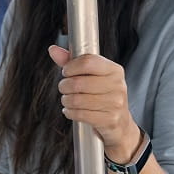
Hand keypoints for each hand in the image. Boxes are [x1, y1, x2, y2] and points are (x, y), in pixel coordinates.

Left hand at [48, 45, 141, 163]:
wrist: (120, 123)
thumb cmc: (102, 95)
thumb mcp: (91, 76)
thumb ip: (71, 62)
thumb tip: (53, 50)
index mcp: (114, 70)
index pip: (88, 62)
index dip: (71, 67)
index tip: (66, 72)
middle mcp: (118, 85)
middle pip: (79, 82)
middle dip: (64, 86)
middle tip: (64, 88)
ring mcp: (115, 103)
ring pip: (78, 100)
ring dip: (66, 101)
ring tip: (67, 100)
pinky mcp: (110, 119)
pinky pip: (80, 115)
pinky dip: (70, 113)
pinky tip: (71, 111)